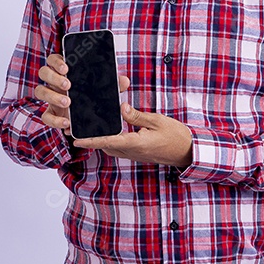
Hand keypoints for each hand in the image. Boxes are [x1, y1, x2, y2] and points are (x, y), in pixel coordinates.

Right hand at [34, 54, 128, 134]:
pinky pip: (45, 116)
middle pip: (44, 72)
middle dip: (54, 78)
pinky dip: (54, 120)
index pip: (53, 59)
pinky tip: (66, 123)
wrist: (91, 116)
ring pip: (40, 91)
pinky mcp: (51, 113)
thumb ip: (113, 84)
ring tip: (68, 103)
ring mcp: (50, 96)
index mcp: (64, 70)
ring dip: (52, 96)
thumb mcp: (104, 88)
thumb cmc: (95, 94)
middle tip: (68, 85)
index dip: (57, 62)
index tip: (67, 68)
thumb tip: (124, 81)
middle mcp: (54, 81)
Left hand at [74, 103, 193, 167]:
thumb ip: (137, 116)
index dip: (90, 140)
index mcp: (136, 143)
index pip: (108, 141)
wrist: (187, 152)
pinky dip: (109, 141)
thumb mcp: (157, 121)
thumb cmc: (175, 135)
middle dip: (90, 138)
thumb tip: (121, 107)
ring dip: (99, 140)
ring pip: (110, 148)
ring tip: (88, 129)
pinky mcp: (136, 155)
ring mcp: (134, 155)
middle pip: (105, 145)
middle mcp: (132, 152)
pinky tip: (108, 131)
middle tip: (77, 129)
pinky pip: (118, 149)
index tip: (76, 139)